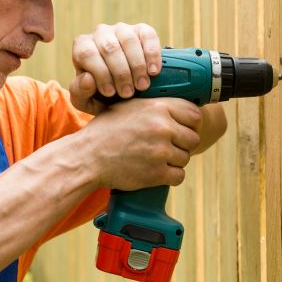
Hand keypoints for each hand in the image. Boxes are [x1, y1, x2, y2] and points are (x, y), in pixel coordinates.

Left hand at [69, 23, 161, 114]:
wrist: (124, 93)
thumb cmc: (100, 94)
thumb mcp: (85, 100)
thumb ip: (80, 92)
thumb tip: (88, 79)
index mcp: (82, 46)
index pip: (87, 54)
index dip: (100, 74)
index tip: (110, 93)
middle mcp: (100, 33)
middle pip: (110, 48)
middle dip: (121, 73)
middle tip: (128, 93)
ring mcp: (121, 29)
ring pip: (128, 41)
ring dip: (137, 66)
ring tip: (141, 85)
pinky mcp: (141, 30)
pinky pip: (147, 36)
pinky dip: (152, 54)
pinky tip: (153, 72)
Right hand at [80, 97, 202, 190]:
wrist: (87, 157)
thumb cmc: (105, 131)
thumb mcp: (129, 106)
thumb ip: (155, 106)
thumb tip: (178, 108)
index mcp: (158, 107)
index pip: (194, 114)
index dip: (190, 123)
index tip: (182, 129)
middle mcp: (162, 127)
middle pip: (193, 138)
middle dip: (183, 143)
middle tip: (167, 146)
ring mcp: (160, 151)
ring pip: (186, 157)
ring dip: (175, 160)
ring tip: (156, 158)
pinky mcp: (156, 173)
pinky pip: (179, 176)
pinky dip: (170, 176)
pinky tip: (156, 171)